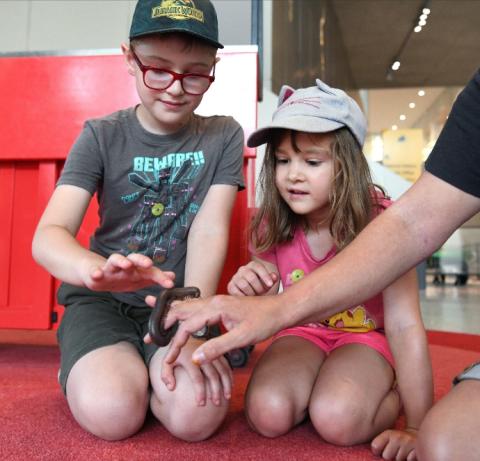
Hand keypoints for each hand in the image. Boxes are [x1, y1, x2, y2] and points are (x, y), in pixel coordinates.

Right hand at [82, 252, 174, 291]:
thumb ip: (153, 278)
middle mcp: (123, 266)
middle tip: (149, 264)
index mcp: (134, 270)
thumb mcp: (137, 279)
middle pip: (134, 259)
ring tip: (126, 264)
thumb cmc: (119, 277)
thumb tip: (172, 276)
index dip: (160, 276)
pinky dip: (95, 272)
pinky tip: (97, 274)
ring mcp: (109, 268)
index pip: (149, 271)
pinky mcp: (94, 272)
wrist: (94, 274)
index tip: (170, 283)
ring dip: (121, 261)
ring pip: (115, 260)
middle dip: (142, 261)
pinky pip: (94, 271)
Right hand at [154, 293, 284, 365]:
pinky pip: (197, 307)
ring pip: (188, 306)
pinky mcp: (221, 304)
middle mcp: (214, 300)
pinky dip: (185, 314)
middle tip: (151, 336)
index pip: (188, 326)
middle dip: (165, 323)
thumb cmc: (264, 322)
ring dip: (174, 317)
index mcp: (216, 307)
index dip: (176, 343)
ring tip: (160, 327)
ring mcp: (217, 301)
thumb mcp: (241, 338)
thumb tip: (194, 359)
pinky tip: (183, 320)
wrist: (280, 309)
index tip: (168, 359)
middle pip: (182, 310)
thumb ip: (217, 348)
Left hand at [161, 337, 232, 405]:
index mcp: (188, 356)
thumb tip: (171, 387)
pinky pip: (227, 364)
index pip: (196, 377)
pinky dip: (230, 375)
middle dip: (215, 390)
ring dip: (226, 384)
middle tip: (216, 403)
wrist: (183, 336)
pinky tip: (230, 386)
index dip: (199, 392)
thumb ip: (165, 375)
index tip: (201, 404)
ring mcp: (211, 351)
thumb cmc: (174, 354)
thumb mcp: (166, 361)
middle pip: (212, 374)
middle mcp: (201, 353)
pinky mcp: (217, 350)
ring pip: (222, 369)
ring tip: (226, 397)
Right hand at [227, 261, 277, 295]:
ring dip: (251, 293)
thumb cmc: (261, 287)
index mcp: (253, 265)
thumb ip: (273, 279)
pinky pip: (236, 292)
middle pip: (251, 277)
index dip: (265, 276)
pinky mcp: (230, 286)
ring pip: (243, 284)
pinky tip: (248, 298)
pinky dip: (244, 297)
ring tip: (255, 296)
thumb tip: (274, 276)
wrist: (250, 296)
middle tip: (262, 293)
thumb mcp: (268, 283)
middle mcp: (243, 269)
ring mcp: (235, 277)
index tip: (270, 285)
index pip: (258, 267)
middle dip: (258, 287)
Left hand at [371, 428, 417, 460]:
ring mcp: (408, 442)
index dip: (376, 451)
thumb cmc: (398, 439)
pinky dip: (409, 459)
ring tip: (403, 451)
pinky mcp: (418, 449)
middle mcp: (397, 437)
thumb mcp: (388, 437)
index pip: (375, 446)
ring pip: (398, 459)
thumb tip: (374, 452)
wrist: (415, 434)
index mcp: (388, 433)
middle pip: (386, 456)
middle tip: (395, 451)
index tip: (379, 451)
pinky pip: (409, 460)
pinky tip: (409, 453)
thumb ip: (379, 443)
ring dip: (400, 457)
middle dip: (390, 456)